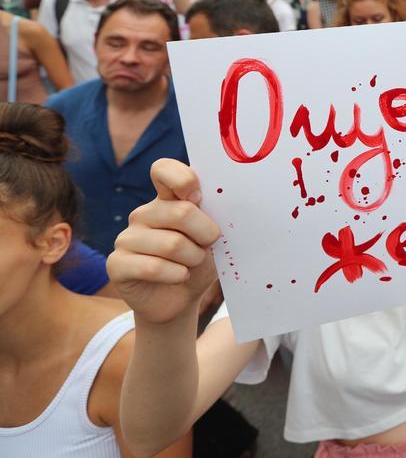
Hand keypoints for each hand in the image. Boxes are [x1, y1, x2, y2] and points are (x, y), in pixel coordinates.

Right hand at [106, 159, 220, 325]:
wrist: (180, 300)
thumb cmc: (198, 262)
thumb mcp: (212, 238)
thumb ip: (212, 216)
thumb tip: (224, 203)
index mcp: (167, 199)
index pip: (164, 169)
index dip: (183, 179)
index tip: (199, 198)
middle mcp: (144, 214)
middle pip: (181, 212)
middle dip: (206, 234)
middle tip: (207, 247)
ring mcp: (127, 238)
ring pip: (172, 244)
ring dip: (193, 260)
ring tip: (191, 265)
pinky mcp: (116, 263)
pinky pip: (154, 267)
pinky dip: (176, 275)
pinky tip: (178, 277)